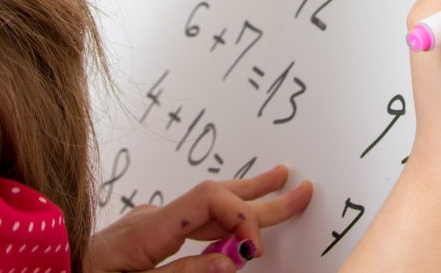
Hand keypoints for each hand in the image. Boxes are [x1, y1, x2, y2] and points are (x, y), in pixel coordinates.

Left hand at [87, 165, 311, 271]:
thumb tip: (232, 259)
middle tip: (301, 191)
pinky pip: (189, 218)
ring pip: (205, 204)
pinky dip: (219, 214)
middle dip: (262, 198)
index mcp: (145, 229)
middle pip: (215, 197)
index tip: (256, 251)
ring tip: (277, 182)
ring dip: (245, 197)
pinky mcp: (139, 234)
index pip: (209, 201)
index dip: (242, 218)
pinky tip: (228, 216)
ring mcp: (143, 223)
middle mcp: (148, 218)